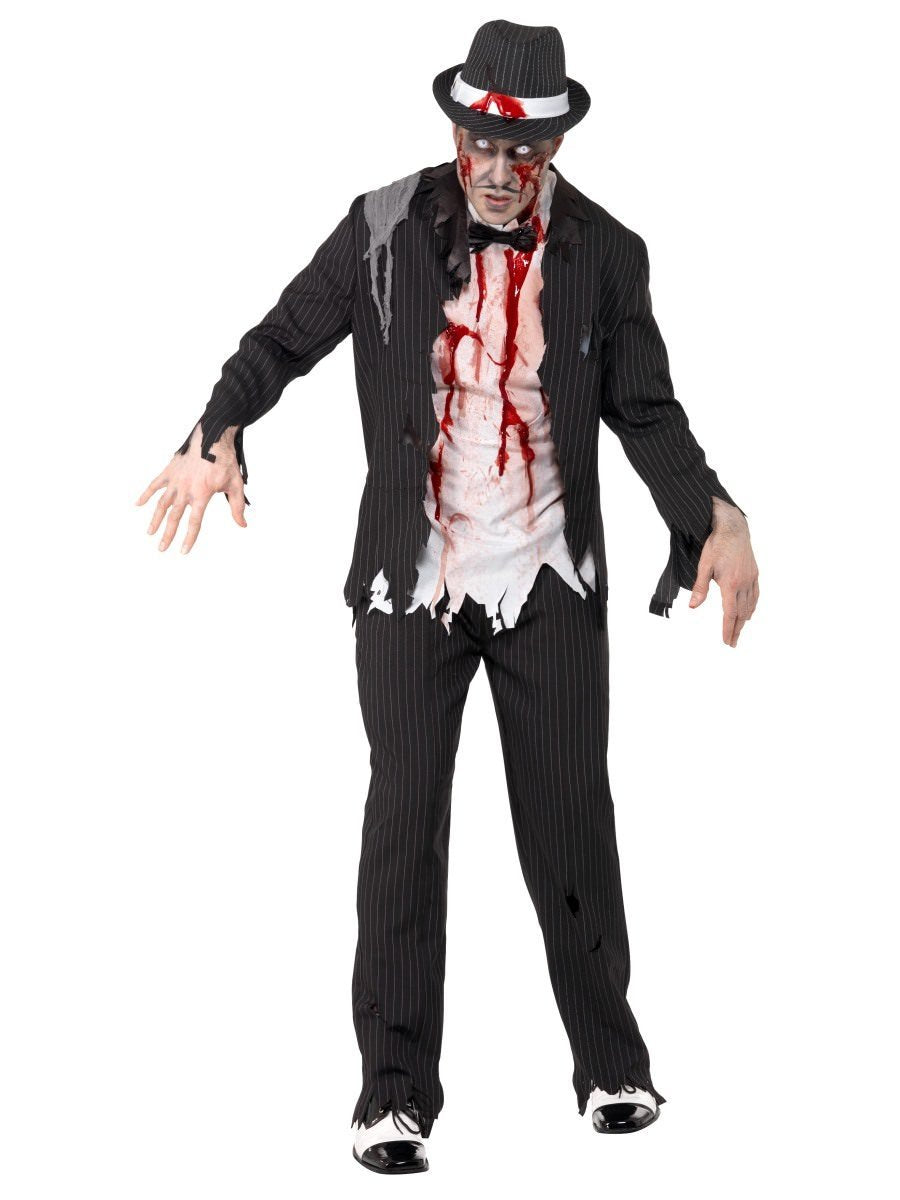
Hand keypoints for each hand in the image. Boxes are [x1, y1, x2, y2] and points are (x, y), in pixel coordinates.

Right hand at [136, 422, 246, 552]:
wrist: (213, 437)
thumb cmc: (225, 460)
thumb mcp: (235, 484)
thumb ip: (237, 506)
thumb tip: (242, 525)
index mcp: (202, 494)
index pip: (194, 522)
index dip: (189, 538)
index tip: (182, 551)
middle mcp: (186, 489)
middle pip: (174, 517)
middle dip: (167, 534)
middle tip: (161, 549)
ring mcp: (176, 480)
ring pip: (162, 503)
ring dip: (155, 519)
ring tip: (149, 532)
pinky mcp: (170, 470)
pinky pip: (155, 484)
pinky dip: (146, 494)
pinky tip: (138, 504)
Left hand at [689, 497, 758, 646]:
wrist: (733, 527)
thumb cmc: (716, 545)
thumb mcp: (704, 566)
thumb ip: (700, 588)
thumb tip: (693, 607)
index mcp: (730, 584)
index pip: (730, 613)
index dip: (728, 629)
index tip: (726, 641)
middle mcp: (744, 583)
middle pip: (741, 613)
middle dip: (736, 629)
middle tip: (732, 643)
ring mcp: (751, 578)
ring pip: (750, 605)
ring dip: (744, 620)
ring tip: (739, 631)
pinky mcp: (754, 573)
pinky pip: (756, 595)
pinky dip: (752, 606)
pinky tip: (750, 612)